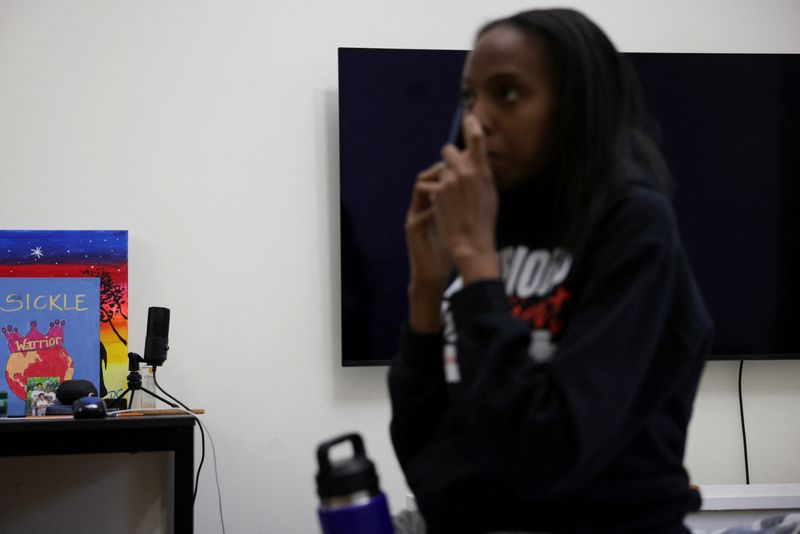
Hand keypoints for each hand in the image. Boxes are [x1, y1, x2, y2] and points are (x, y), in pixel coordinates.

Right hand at [405, 162, 453, 331]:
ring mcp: (415, 215)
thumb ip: (466, 207)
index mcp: (434, 203)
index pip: (440, 177)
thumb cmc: (448, 249)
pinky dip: (433, 208)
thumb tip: (487, 191)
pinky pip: (420, 212)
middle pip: (427, 176)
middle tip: (459, 166)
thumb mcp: (458, 223)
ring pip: (419, 188)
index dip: (452, 167)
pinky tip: (445, 210)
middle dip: (443, 168)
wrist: (434, 272)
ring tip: (451, 186)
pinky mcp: (412, 228)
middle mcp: (422, 206)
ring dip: (436, 184)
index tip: (468, 161)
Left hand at [432, 115, 499, 282]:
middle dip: (449, 158)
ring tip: (452, 195)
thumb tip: (474, 161)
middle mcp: (464, 172)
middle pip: (448, 150)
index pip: (476, 139)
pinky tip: (445, 205)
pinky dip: (437, 192)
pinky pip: (434, 184)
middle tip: (454, 171)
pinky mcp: (437, 192)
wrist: (470, 240)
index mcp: (482, 170)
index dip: (472, 125)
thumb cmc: (485, 219)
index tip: (469, 118)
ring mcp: (448, 181)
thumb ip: (481, 173)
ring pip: (440, 168)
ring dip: (443, 176)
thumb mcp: (490, 192)